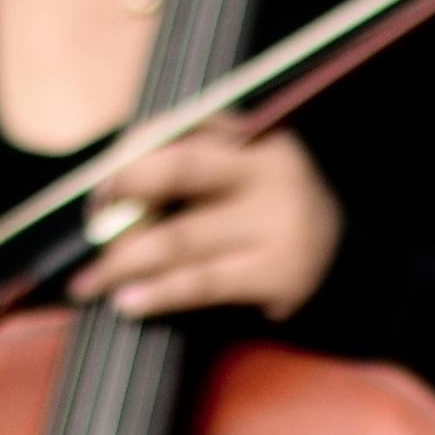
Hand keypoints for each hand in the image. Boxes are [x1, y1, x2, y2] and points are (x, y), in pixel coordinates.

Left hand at [78, 127, 343, 320]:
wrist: (345, 263)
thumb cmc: (268, 215)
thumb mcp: (240, 174)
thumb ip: (185, 170)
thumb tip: (106, 195)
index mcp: (254, 135)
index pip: (176, 132)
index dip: (127, 156)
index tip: (96, 188)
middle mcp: (269, 171)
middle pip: (176, 172)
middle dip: (120, 197)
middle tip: (89, 228)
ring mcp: (277, 224)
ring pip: (180, 238)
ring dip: (124, 261)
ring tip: (90, 282)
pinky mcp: (277, 274)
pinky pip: (202, 283)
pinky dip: (159, 293)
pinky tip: (130, 302)